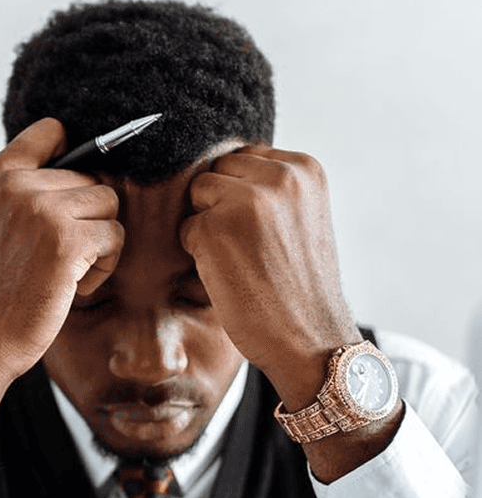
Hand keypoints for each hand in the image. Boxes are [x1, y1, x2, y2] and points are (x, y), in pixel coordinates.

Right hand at [0, 117, 123, 388]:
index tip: (77, 184)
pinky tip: (75, 288)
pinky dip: (104, 266)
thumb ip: (13, 199)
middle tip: (64, 259)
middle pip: (89, 178)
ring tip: (71, 273)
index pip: (48, 131)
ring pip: (108, 203)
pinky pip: (114, 236)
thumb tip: (68, 181)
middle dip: (87, 218)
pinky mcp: (67, 240)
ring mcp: (42, 209)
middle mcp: (16, 185)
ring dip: (100, 241)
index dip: (73, 152)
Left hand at [179, 146, 360, 406]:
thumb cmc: (300, 286)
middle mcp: (279, 176)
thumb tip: (221, 166)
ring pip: (198, 194)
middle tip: (248, 248)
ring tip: (240, 260)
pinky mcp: (214, 227)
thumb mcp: (303, 217)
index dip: (241, 194)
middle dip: (221, 204)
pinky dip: (198, 254)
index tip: (259, 230)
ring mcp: (245, 200)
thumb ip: (272, 187)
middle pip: (218, 170)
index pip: (245, 156)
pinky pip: (186, 229)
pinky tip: (230, 276)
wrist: (311, 340)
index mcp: (304, 169)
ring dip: (207, 225)